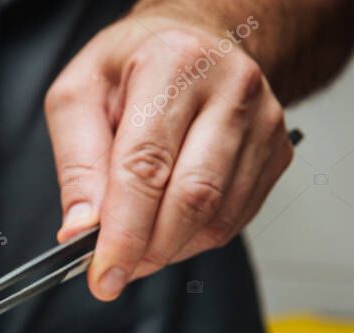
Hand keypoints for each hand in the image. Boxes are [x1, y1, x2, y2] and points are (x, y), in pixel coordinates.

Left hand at [45, 14, 293, 300]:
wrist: (194, 41)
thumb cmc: (133, 65)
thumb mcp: (78, 96)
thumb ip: (77, 164)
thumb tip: (81, 229)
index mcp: (174, 64)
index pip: (148, 165)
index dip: (124, 230)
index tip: (103, 272)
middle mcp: (230, 89)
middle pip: (193, 197)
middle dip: (148, 249)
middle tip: (115, 272)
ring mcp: (263, 122)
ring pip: (217, 217)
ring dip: (169, 248)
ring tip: (135, 243)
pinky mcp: (276, 153)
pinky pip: (234, 220)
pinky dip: (193, 239)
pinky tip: (167, 226)